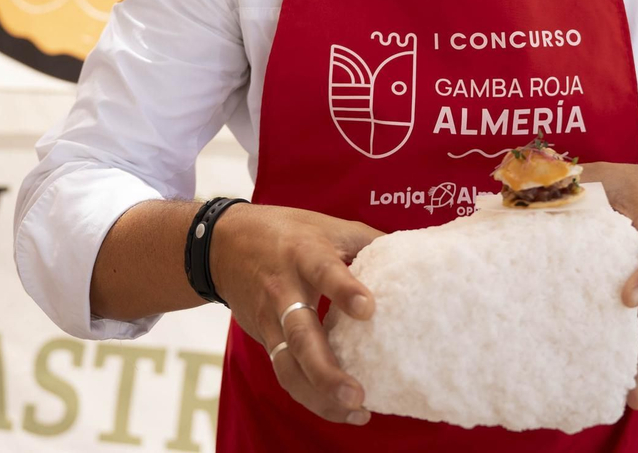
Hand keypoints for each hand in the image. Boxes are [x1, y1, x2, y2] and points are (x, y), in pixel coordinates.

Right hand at [209, 203, 382, 424]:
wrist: (223, 244)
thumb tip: (415, 258)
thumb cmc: (287, 232)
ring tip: (355, 411)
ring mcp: (270, 320)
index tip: (368, 309)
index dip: (344, 290)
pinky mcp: (265, 340)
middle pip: (301, 336)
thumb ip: (368, 241)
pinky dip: (311, 396)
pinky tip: (339, 410)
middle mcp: (284, 291)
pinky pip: (286, 373)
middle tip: (357, 393)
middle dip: (326, 370)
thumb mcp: (328, 225)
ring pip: (288, 366)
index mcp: (304, 255)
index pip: (324, 271)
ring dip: (319, 395)